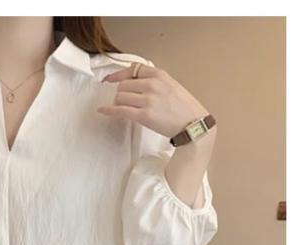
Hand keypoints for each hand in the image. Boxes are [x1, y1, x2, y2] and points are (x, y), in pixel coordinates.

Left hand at [97, 62, 211, 138]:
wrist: (192, 124)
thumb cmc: (183, 107)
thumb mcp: (171, 85)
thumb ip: (154, 81)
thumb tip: (134, 82)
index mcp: (159, 75)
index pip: (132, 70)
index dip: (118, 75)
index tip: (109, 79)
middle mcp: (152, 85)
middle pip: (123, 85)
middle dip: (121, 93)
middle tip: (123, 101)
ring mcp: (148, 100)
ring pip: (120, 97)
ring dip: (118, 103)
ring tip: (123, 108)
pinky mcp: (144, 115)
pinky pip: (120, 110)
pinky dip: (109, 110)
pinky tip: (102, 110)